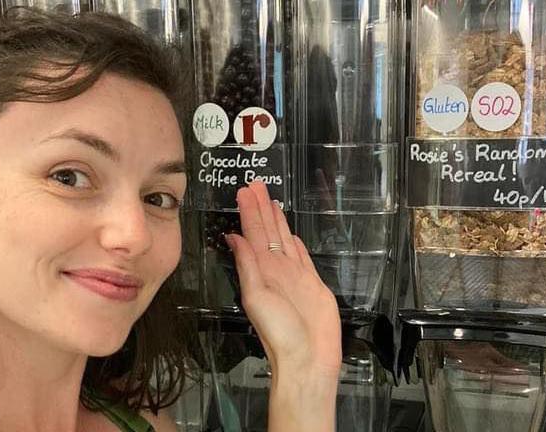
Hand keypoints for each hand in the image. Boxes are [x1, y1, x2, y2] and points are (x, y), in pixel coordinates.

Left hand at [225, 181, 340, 430]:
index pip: (253, 233)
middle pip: (268, 231)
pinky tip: (290, 232)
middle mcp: (276, 268)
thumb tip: (233, 236)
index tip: (244, 190)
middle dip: (261, 207)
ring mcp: (295, 274)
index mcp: (261, 270)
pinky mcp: (312, 282)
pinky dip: (295, 242)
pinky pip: (301, 255)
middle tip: (256, 183)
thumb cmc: (280, 332)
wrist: (308, 358)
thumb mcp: (256, 297)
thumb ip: (247, 266)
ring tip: (270, 199)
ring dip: (276, 219)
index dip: (249, 211)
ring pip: (283, 239)